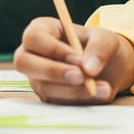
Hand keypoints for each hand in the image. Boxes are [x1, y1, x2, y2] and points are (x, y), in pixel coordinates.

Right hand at [13, 17, 133, 104]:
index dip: (53, 49)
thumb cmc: (101, 47)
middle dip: (52, 71)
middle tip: (81, 76)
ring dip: (73, 90)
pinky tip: (100, 94)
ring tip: (103, 87)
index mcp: (42, 31)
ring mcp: (37, 77)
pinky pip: (56, 102)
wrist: (110, 69)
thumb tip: (89, 69)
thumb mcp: (106, 40)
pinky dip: (79, 100)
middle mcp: (32, 54)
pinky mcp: (47, 97)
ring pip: (43, 86)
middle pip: (23, 62)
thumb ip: (99, 49)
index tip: (78, 59)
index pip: (33, 38)